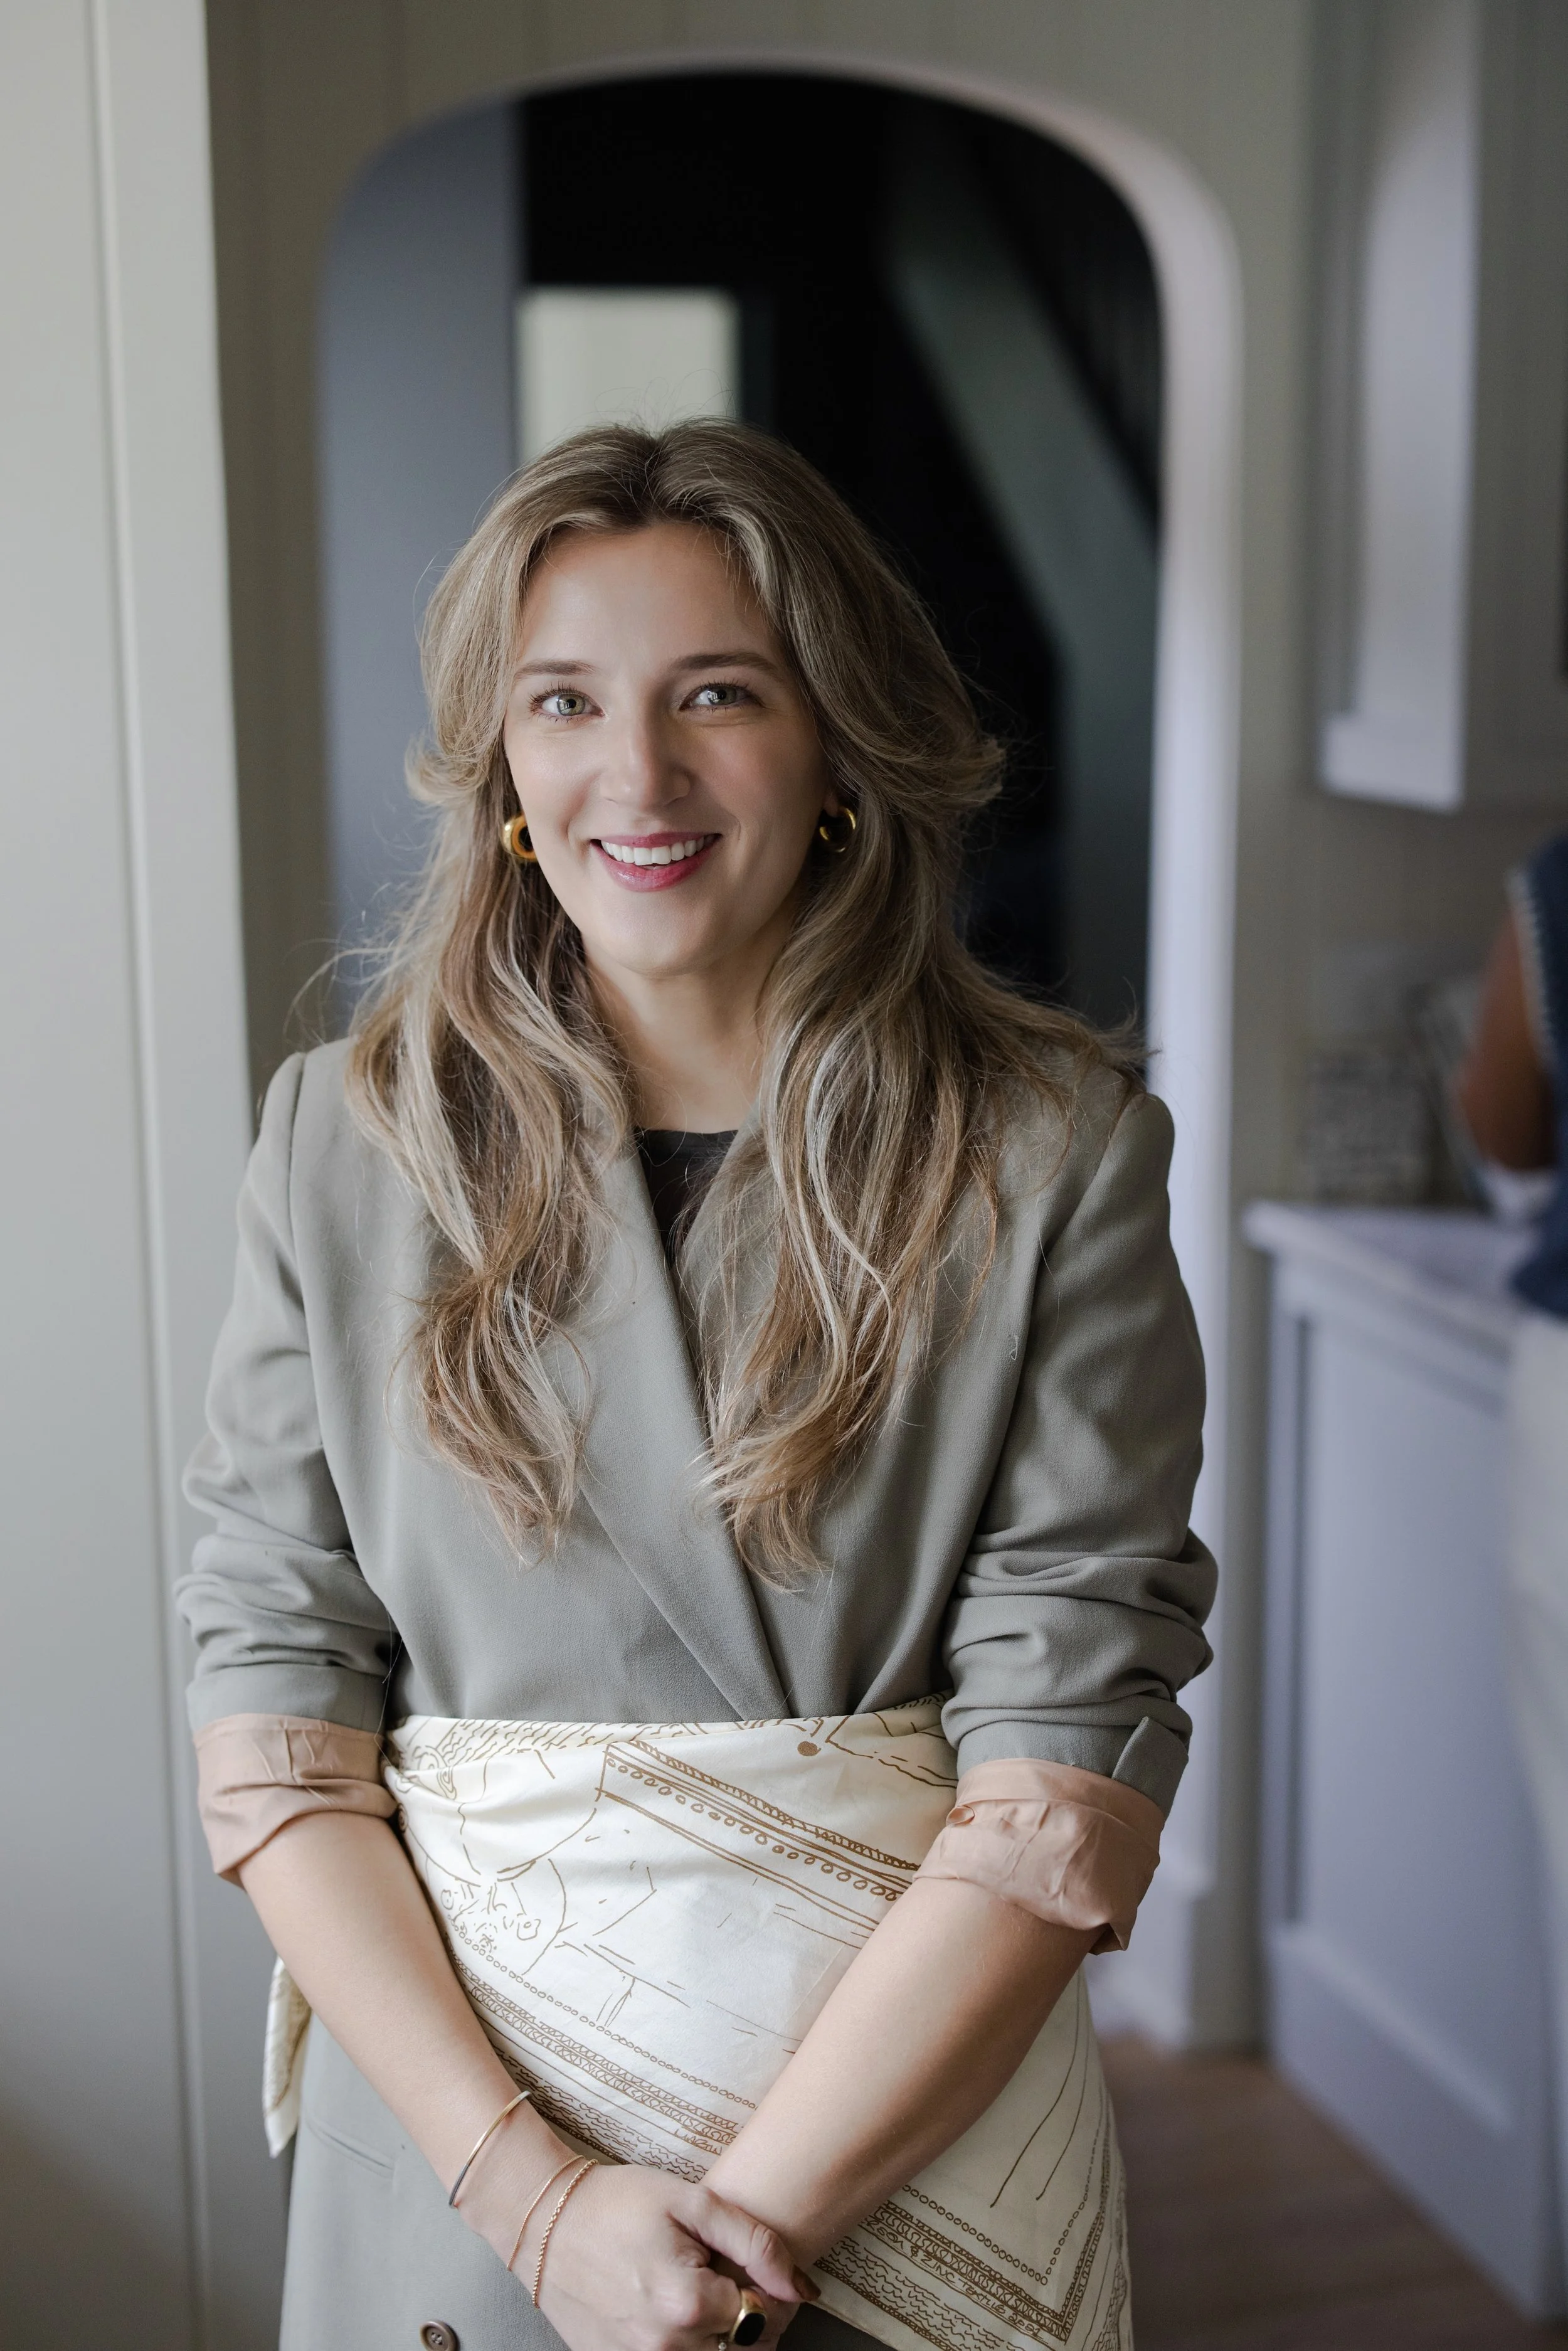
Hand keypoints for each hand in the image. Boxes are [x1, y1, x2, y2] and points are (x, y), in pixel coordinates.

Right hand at [527, 2162, 813, 2350]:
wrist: (544, 2223)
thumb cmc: (619, 2203)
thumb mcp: (692, 2203)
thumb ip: (754, 2243)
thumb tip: (801, 2287)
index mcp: (688, 2304)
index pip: (764, 2316)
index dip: (768, 2289)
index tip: (752, 2267)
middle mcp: (664, 2348)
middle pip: (741, 2350)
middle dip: (749, 2318)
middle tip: (729, 2280)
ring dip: (719, 2338)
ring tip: (701, 2295)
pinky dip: (683, 2346)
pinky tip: (673, 2313)